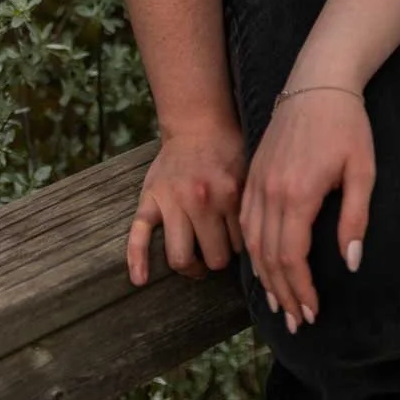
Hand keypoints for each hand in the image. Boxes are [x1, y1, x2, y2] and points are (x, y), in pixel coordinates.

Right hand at [127, 120, 246, 285]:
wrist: (197, 121)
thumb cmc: (227, 148)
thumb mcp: (249, 171)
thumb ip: (250, 204)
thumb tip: (262, 241)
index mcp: (229, 194)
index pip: (239, 245)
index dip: (239, 249)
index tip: (238, 246)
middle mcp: (201, 200)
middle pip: (213, 257)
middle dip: (217, 260)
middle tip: (217, 255)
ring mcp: (173, 202)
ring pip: (180, 256)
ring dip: (190, 266)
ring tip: (194, 264)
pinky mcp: (150, 199)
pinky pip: (138, 234)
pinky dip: (137, 259)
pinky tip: (141, 278)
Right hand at [241, 88, 375, 330]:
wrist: (318, 81)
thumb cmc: (347, 125)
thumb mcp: (362, 170)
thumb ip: (355, 218)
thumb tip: (350, 263)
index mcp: (297, 192)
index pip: (291, 257)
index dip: (300, 289)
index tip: (312, 312)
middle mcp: (270, 191)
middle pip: (269, 257)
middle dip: (282, 295)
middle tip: (296, 322)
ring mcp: (257, 182)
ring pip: (252, 243)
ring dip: (265, 279)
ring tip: (278, 305)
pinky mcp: (253, 173)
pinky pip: (245, 223)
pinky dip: (252, 251)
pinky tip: (263, 266)